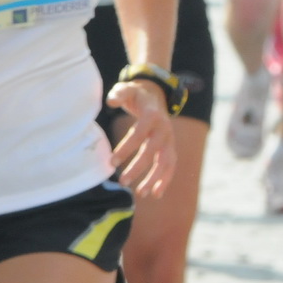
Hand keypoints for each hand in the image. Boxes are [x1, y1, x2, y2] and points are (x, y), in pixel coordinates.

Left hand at [105, 80, 176, 197]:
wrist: (155, 94)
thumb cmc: (136, 94)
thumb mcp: (126, 89)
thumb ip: (118, 94)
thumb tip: (111, 102)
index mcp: (152, 115)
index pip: (139, 134)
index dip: (126, 148)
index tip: (111, 162)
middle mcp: (164, 128)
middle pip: (153, 150)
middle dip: (138, 167)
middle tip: (122, 181)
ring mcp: (169, 139)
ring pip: (166, 161)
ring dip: (155, 178)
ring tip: (141, 193)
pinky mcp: (170, 147)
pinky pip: (170, 165)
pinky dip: (165, 180)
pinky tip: (155, 193)